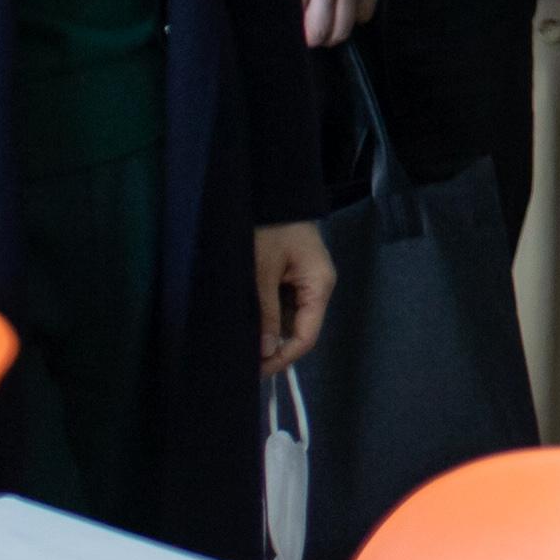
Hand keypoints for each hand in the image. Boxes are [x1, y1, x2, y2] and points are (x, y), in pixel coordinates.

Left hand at [253, 221, 334, 376]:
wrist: (267, 189)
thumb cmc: (267, 226)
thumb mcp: (262, 270)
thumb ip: (266, 312)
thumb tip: (267, 351)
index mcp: (319, 285)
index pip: (307, 335)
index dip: (283, 357)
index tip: (256, 370)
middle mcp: (316, 285)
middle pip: (299, 329)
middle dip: (273, 346)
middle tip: (243, 360)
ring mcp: (304, 279)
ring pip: (288, 318)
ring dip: (267, 330)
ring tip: (241, 342)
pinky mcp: (291, 273)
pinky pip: (281, 303)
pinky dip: (266, 314)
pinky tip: (247, 322)